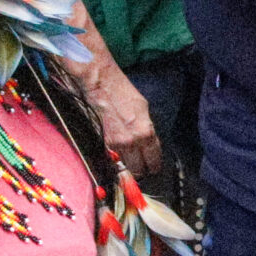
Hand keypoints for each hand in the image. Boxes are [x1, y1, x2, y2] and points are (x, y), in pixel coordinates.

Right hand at [78, 55, 161, 174]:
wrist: (100, 85)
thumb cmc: (122, 92)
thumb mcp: (143, 110)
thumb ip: (147, 129)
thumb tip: (149, 143)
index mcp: (145, 132)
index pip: (153, 159)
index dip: (154, 166)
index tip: (154, 168)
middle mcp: (131, 141)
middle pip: (139, 169)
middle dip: (142, 170)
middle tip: (143, 168)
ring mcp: (115, 144)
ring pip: (124, 167)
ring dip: (128, 168)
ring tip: (130, 164)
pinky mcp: (101, 142)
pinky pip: (111, 159)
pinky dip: (115, 160)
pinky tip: (118, 157)